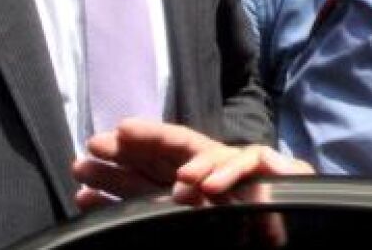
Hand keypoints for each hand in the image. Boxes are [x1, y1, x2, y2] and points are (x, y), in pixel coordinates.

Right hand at [73, 118, 312, 209]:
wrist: (269, 240)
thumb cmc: (286, 214)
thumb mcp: (291, 189)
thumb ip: (284, 173)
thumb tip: (271, 160)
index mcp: (223, 165)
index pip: (186, 145)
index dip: (157, 137)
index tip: (128, 132)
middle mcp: (197, 179)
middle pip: (156, 157)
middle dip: (126, 150)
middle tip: (96, 143)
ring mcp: (181, 200)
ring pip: (140, 181)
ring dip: (110, 174)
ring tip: (80, 166)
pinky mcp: (169, 221)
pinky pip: (137, 209)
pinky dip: (111, 204)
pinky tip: (86, 198)